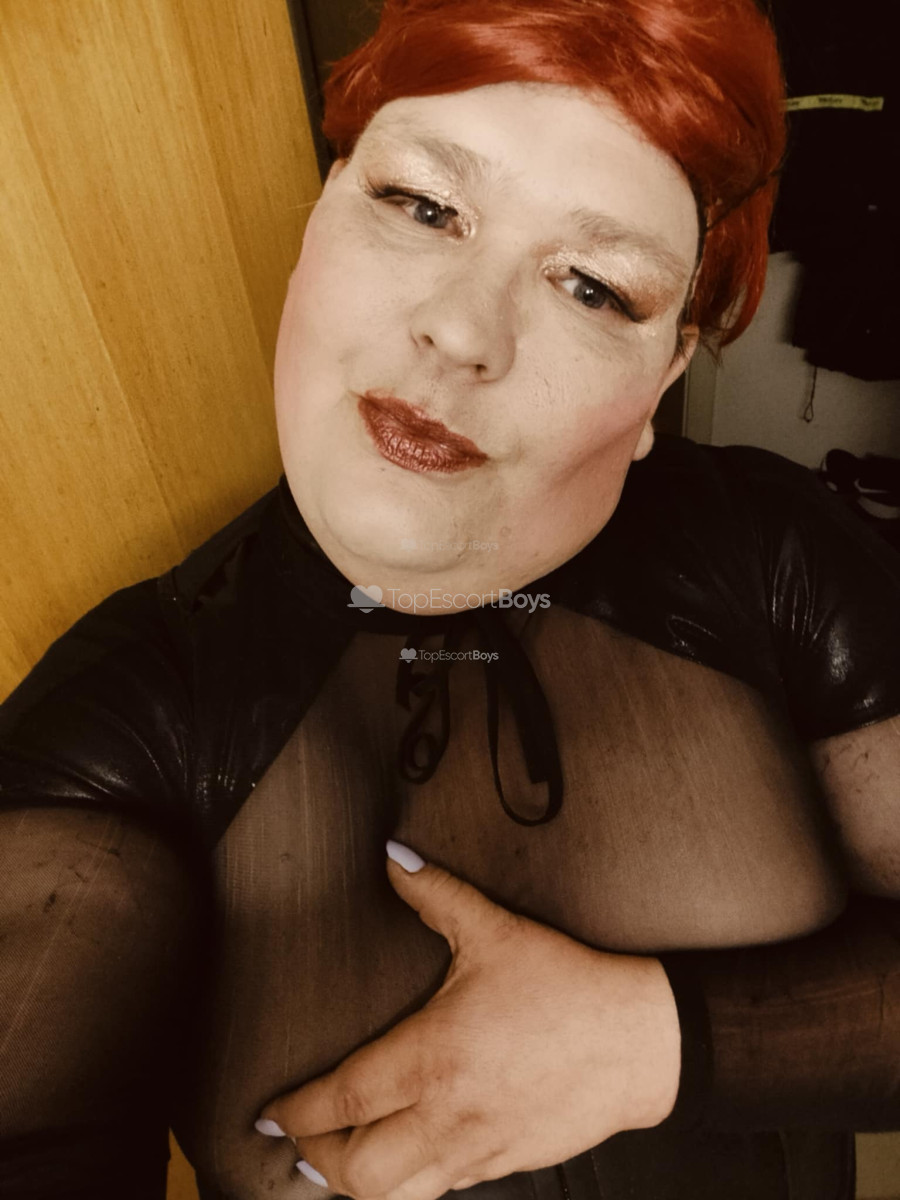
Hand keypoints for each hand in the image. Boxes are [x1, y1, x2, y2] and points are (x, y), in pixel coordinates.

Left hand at [258, 842, 680, 1199]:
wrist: (639, 1041)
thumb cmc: (569, 990)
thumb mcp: (496, 931)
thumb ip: (435, 893)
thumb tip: (394, 858)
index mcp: (433, 1057)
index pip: (342, 1099)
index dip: (296, 1111)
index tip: (270, 1113)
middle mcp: (446, 1114)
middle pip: (357, 1168)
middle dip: (316, 1158)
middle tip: (297, 1140)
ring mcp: (476, 1149)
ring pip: (396, 1197)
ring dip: (355, 1187)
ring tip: (334, 1169)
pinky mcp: (505, 1165)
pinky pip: (441, 1193)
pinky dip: (408, 1188)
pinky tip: (404, 1167)